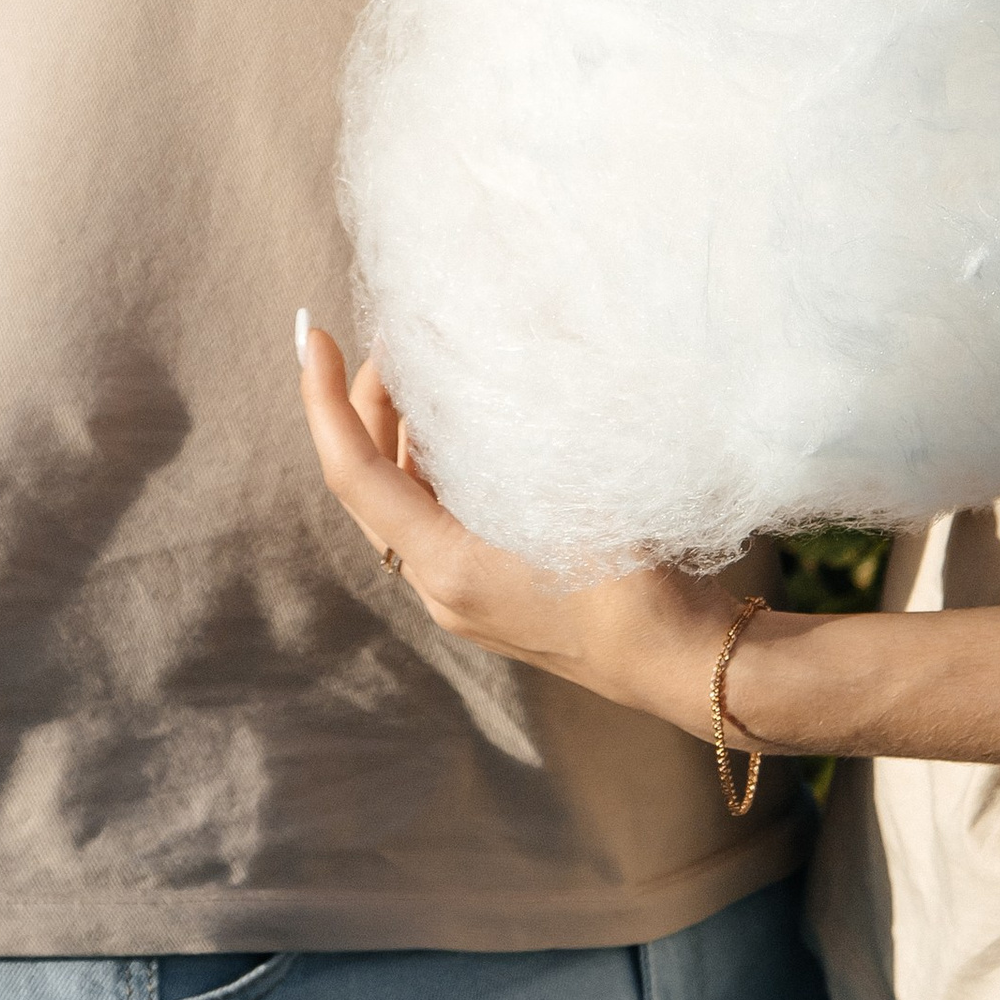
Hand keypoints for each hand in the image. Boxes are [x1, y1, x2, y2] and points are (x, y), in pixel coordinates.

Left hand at [296, 323, 744, 737]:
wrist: (684, 663)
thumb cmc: (638, 583)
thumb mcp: (581, 491)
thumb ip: (528, 426)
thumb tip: (508, 347)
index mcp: (444, 565)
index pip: (354, 473)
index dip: (324, 401)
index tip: (315, 336)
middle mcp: (438, 587)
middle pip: (371, 485)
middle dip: (368, 407)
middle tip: (393, 342)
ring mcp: (462, 598)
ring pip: (403, 503)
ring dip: (404, 436)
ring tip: (431, 372)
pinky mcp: (492, 595)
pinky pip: (438, 520)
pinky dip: (438, 466)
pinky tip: (472, 429)